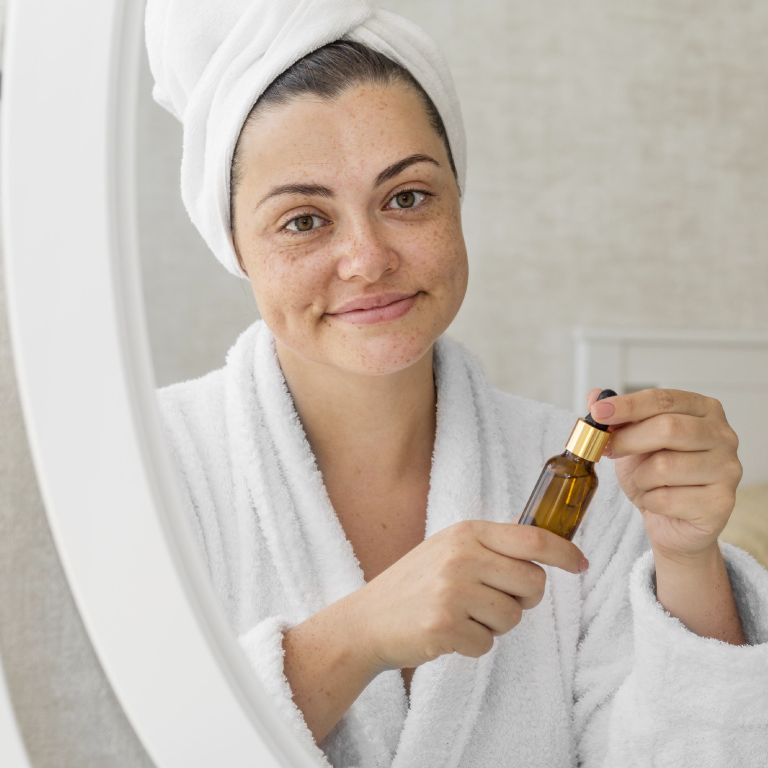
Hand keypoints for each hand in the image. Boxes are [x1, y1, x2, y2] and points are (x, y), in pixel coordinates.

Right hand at [348, 520, 586, 672]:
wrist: (368, 619)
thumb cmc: (416, 584)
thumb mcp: (449, 549)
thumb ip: (491, 547)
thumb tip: (545, 552)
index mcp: (466, 532)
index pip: (532, 538)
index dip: (563, 552)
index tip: (580, 564)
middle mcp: (461, 556)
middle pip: (533, 583)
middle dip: (524, 599)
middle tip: (495, 601)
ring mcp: (451, 590)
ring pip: (514, 617)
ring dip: (495, 624)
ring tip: (462, 615)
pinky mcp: (444, 626)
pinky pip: (488, 643)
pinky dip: (474, 644)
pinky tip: (448, 633)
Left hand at [587, 388, 742, 560]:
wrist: (671, 521)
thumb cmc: (655, 477)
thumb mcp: (632, 442)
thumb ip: (617, 418)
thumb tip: (594, 396)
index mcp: (704, 410)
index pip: (663, 400)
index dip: (628, 405)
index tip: (598, 412)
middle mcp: (723, 436)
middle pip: (668, 428)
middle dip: (628, 440)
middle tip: (608, 450)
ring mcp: (727, 469)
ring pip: (664, 466)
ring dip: (640, 477)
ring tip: (646, 483)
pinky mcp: (721, 503)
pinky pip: (666, 498)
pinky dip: (650, 501)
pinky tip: (659, 502)